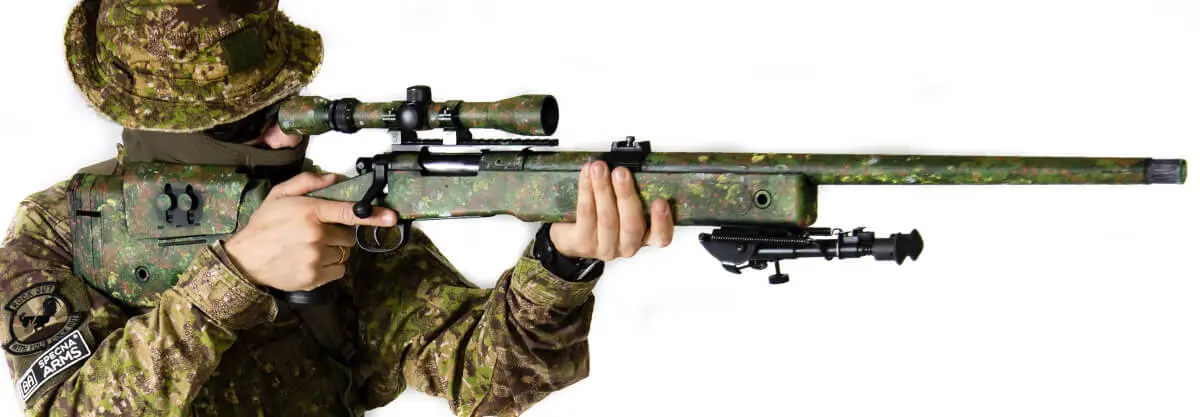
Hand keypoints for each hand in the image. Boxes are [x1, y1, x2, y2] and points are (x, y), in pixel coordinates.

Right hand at [224, 173, 396, 290]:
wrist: (244, 260)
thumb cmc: (263, 226)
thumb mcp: (279, 195)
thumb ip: (307, 183)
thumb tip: (334, 179)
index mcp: (309, 212)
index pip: (348, 211)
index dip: (372, 214)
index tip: (390, 217)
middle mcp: (315, 235)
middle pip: (349, 235)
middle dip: (339, 233)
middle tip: (319, 233)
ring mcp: (315, 258)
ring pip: (344, 254)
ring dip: (335, 250)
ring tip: (311, 247)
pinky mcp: (314, 278)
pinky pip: (339, 271)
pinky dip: (331, 267)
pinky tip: (312, 261)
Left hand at [550, 161, 673, 260]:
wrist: (570, 234)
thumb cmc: (602, 216)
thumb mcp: (623, 206)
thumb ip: (631, 192)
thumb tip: (631, 164)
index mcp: (643, 236)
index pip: (661, 237)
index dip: (662, 222)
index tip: (661, 202)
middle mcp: (626, 245)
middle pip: (631, 224)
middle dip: (626, 194)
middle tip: (621, 172)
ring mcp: (604, 246)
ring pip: (606, 218)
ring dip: (603, 188)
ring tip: (599, 169)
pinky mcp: (583, 243)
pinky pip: (586, 214)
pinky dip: (586, 190)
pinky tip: (586, 176)